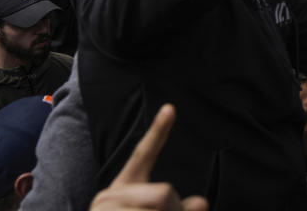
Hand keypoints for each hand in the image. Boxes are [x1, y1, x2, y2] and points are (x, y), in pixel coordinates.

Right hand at [89, 104, 207, 210]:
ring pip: (161, 208)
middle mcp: (110, 195)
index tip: (171, 107)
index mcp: (124, 187)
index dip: (158, 132)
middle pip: (165, 193)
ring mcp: (104, 209)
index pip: (144, 154)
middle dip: (176, 210)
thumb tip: (202, 203)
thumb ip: (176, 207)